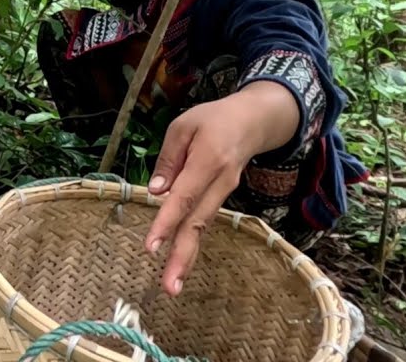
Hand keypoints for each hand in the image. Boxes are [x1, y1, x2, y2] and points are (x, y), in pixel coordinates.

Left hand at [143, 84, 297, 296]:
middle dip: (182, 256)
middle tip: (169, 287)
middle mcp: (220, 182)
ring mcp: (224, 192)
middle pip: (198, 222)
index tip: (150, 247)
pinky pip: (203, 221)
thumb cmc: (214, 119)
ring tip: (172, 285)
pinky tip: (179, 262)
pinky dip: (191, 242)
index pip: (184, 196)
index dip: (167, 222)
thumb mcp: (184, 126)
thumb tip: (155, 192)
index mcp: (209, 159)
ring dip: (187, 257)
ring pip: (202, 227)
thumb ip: (168, 159)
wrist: (254, 121)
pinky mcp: (222, 197)